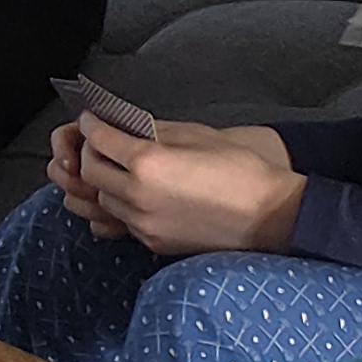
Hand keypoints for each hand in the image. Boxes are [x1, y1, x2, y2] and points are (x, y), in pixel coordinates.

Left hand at [60, 117, 304, 255]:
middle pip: (91, 173)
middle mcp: (138, 196)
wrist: (270, 215)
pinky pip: (124, 221)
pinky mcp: (154, 242)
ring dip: (107, 182)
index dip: (92, 125)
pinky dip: (124, 205)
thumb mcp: (196, 135)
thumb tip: (129, 125)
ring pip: (104, 200)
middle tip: (103, 143)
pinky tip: (142, 194)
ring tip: (124, 169)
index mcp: (148, 163)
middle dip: (92, 154)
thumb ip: (155, 130)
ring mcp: (144, 224)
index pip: (100, 140)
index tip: (91, 119)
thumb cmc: (240, 170)